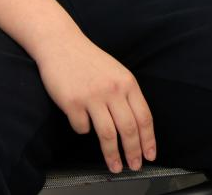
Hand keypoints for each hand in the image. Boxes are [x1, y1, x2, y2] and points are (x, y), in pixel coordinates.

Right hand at [36, 35, 155, 172]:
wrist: (61, 44)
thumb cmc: (89, 60)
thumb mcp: (116, 72)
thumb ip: (126, 96)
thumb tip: (137, 127)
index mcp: (127, 82)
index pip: (144, 116)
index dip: (148, 140)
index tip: (150, 155)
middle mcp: (112, 89)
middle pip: (129, 129)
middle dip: (133, 152)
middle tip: (134, 166)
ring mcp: (92, 96)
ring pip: (108, 134)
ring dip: (112, 154)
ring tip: (115, 166)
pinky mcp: (72, 102)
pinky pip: (81, 128)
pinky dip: (83, 130)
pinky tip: (82, 123)